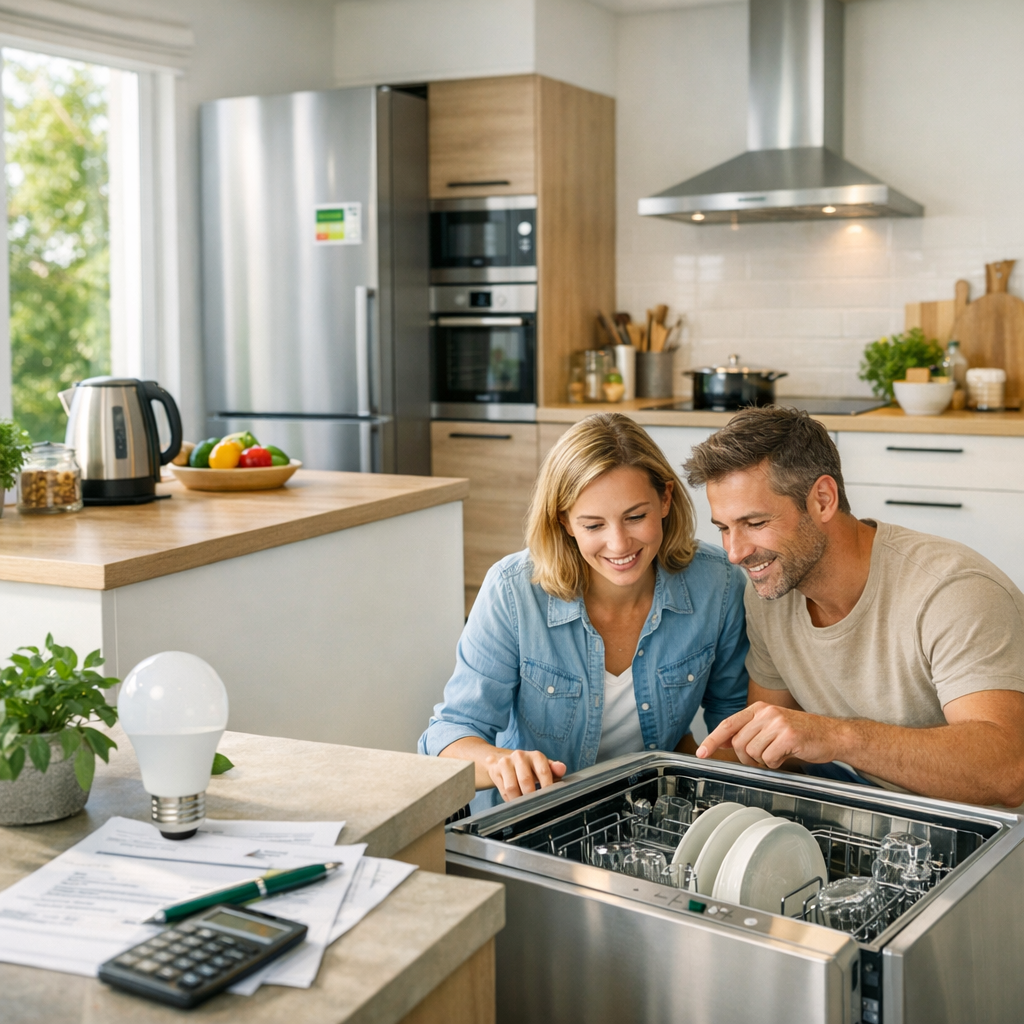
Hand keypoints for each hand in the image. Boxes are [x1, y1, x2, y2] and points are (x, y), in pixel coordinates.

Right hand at [486, 749, 566, 800]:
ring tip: (524, 805)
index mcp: (536, 756)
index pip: (543, 772)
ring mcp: (506, 763)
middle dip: (531, 797)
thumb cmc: (527, 766)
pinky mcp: (495, 771)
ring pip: (512, 788)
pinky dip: (510, 800)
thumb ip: (554, 770)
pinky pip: (503, 791)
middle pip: (526, 781)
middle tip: (536, 806)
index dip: (547, 787)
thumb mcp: (542, 766)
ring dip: (519, 800)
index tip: (549, 799)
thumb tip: (562, 768)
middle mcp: (520, 756)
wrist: (500, 759)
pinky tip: (514, 800)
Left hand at [696, 702, 839, 769]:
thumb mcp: (771, 728)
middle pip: (738, 743)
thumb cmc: (800, 734)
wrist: (832, 734)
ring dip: (763, 761)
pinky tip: (787, 755)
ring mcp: (777, 723)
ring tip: (778, 754)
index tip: (701, 752)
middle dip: (746, 758)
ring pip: (752, 753)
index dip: (712, 740)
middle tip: (762, 758)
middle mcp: (766, 713)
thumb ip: (747, 732)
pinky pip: (769, 759)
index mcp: (759, 709)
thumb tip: (720, 743)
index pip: (728, 724)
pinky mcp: (788, 736)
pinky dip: (776, 764)